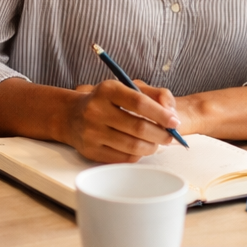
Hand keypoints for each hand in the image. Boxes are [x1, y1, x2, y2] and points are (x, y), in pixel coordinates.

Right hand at [61, 79, 180, 162]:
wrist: (71, 116)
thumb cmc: (107, 101)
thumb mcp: (127, 87)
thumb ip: (156, 94)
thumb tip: (171, 111)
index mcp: (107, 90)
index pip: (139, 103)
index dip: (161, 114)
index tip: (175, 122)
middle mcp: (96, 110)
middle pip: (138, 128)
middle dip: (160, 134)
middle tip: (169, 136)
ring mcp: (92, 132)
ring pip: (133, 146)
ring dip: (151, 147)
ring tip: (157, 143)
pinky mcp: (91, 151)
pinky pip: (123, 158)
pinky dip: (138, 155)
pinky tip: (141, 148)